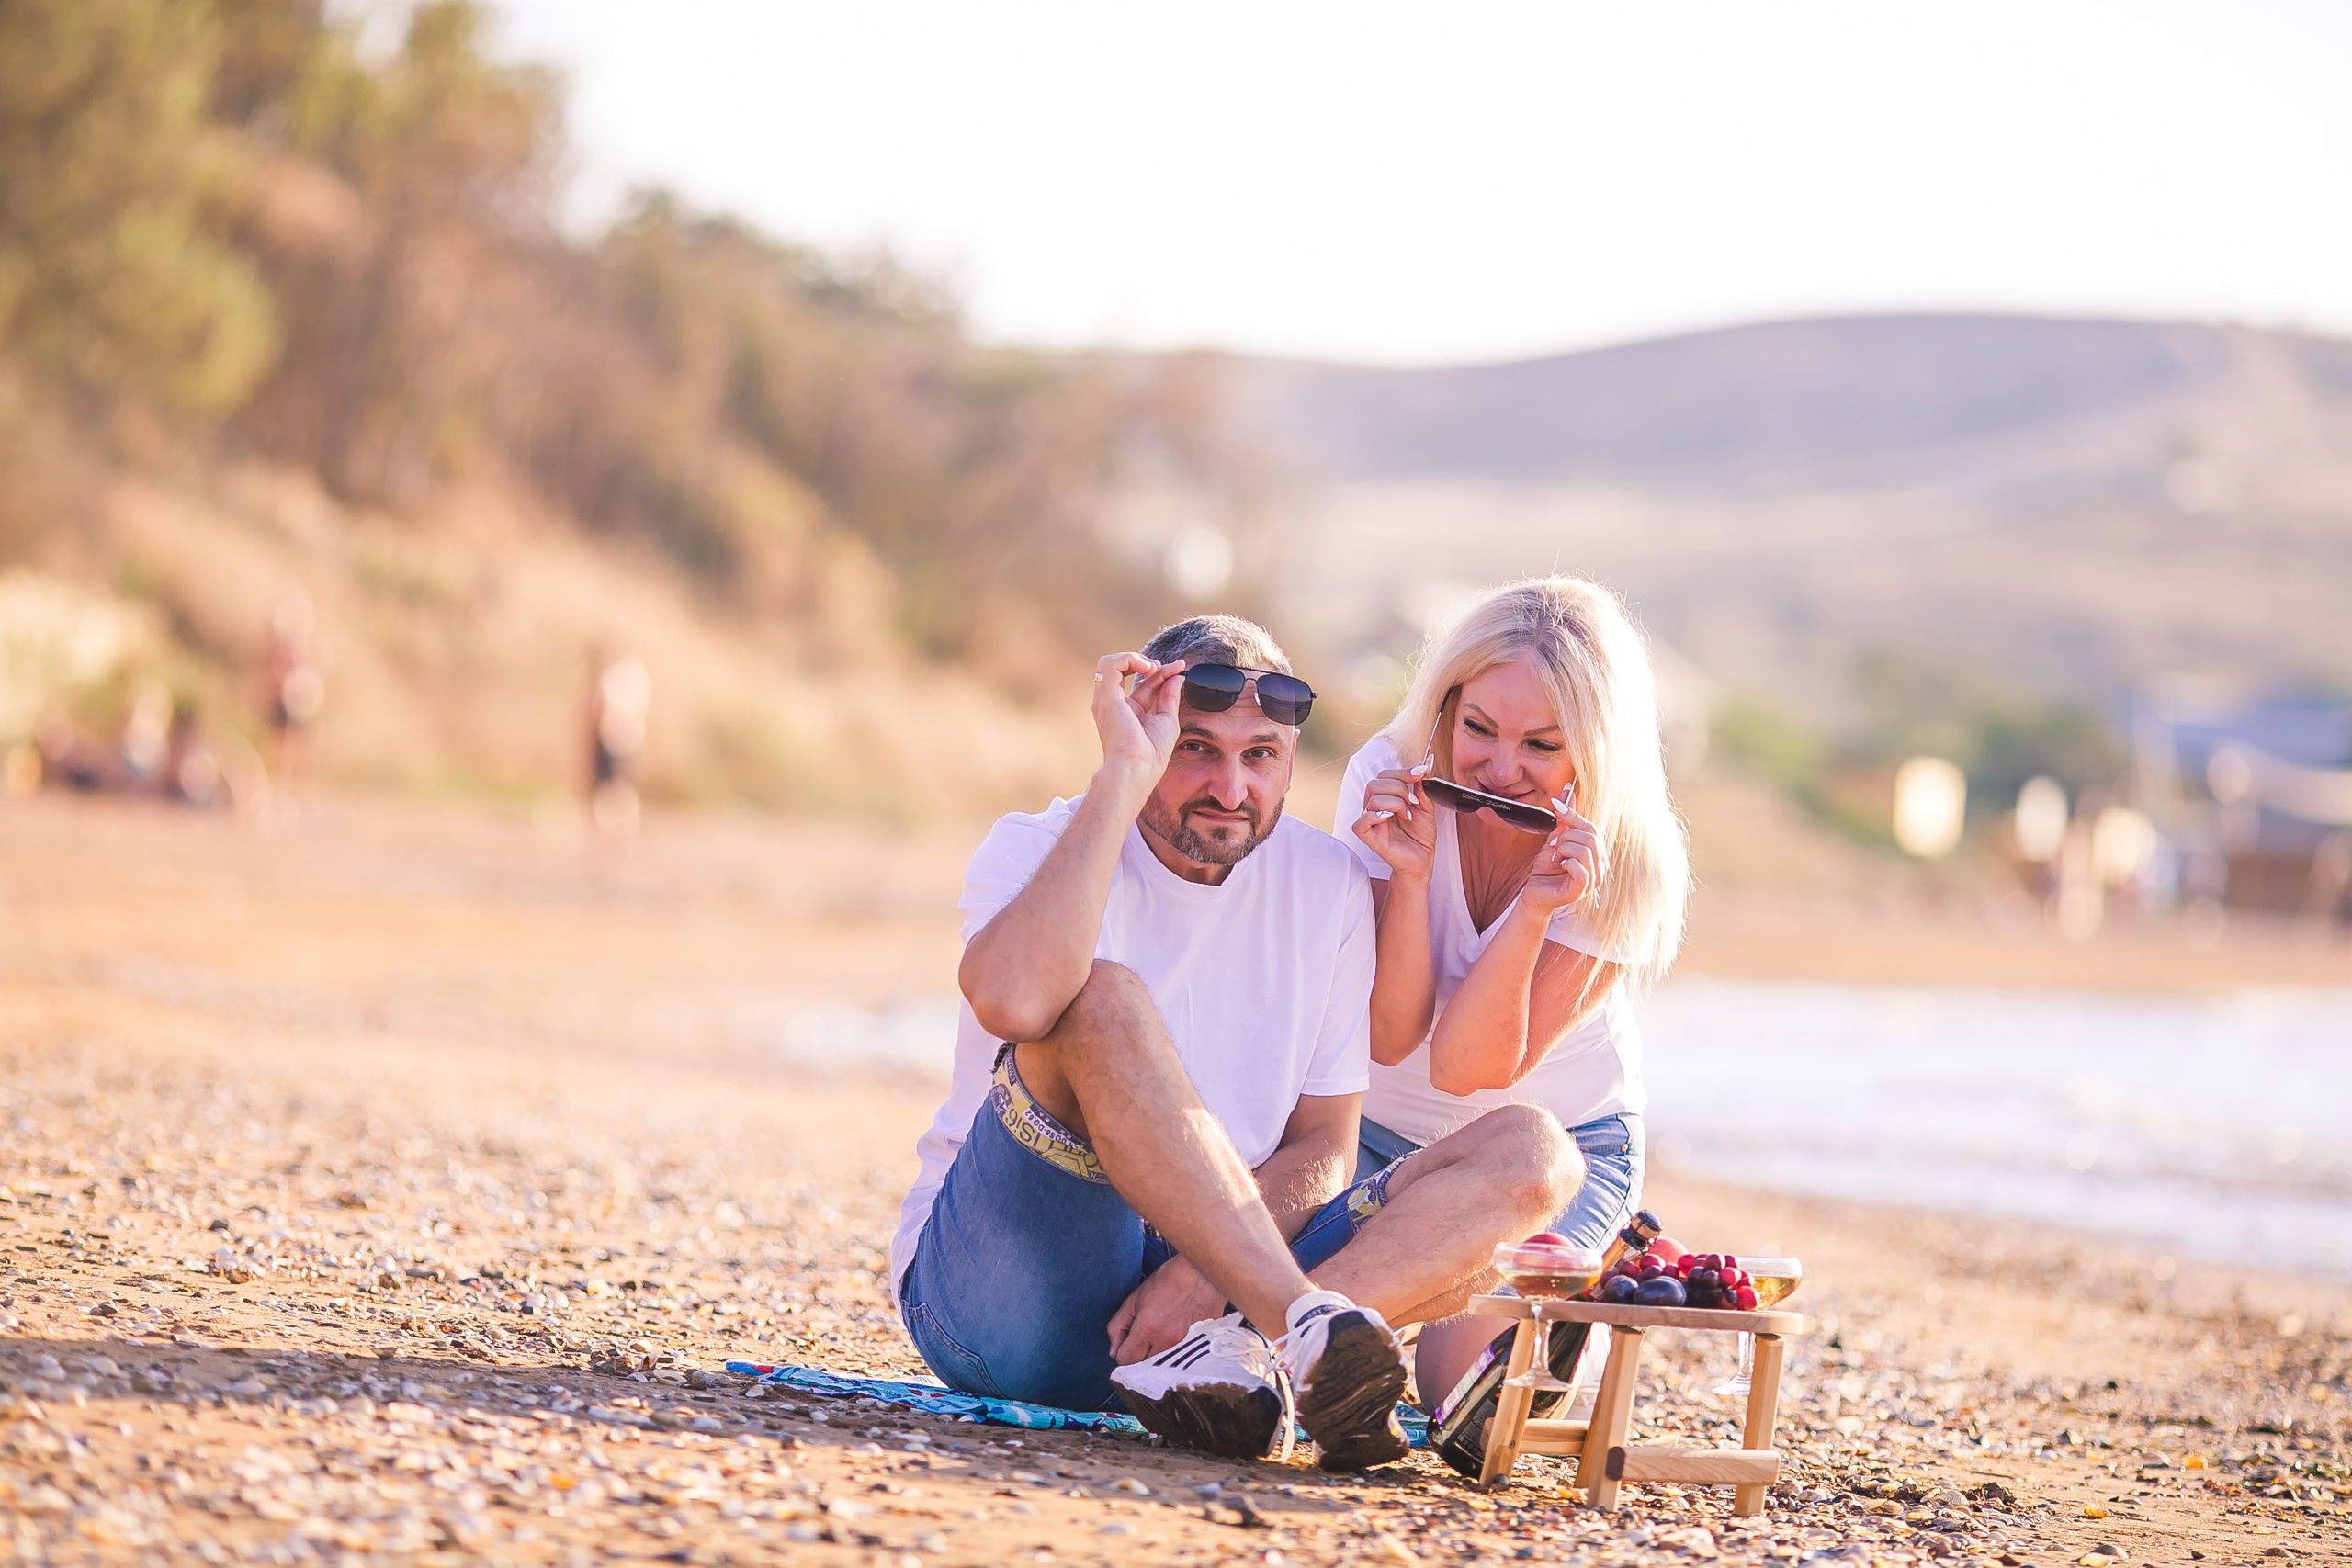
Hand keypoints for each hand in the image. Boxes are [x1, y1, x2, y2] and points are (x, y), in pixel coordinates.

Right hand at [1090, 652, 1186, 788]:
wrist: (1137, 767)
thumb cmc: (1151, 753)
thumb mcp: (1167, 719)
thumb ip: (1169, 696)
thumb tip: (1177, 676)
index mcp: (1128, 711)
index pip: (1143, 683)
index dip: (1162, 672)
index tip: (1180, 667)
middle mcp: (1114, 704)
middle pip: (1126, 670)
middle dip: (1146, 662)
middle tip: (1166, 667)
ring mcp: (1106, 699)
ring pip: (1111, 663)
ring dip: (1134, 658)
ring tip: (1153, 667)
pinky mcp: (1105, 695)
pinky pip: (1110, 664)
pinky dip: (1130, 659)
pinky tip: (1148, 668)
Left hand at [1106, 1254, 1228, 1364]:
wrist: (1203, 1272)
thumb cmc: (1169, 1280)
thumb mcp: (1135, 1298)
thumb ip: (1118, 1326)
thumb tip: (1113, 1349)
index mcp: (1148, 1327)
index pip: (1126, 1360)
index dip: (1122, 1352)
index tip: (1128, 1344)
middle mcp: (1167, 1339)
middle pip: (1144, 1366)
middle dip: (1140, 1354)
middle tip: (1145, 1336)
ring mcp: (1186, 1344)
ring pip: (1163, 1364)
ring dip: (1158, 1354)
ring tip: (1163, 1332)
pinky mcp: (1201, 1343)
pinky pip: (1182, 1357)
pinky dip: (1177, 1350)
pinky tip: (1179, 1332)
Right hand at [1351, 765, 1435, 881]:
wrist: (1422, 860)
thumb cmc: (1420, 836)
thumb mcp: (1426, 807)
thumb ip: (1422, 788)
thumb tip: (1424, 767)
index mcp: (1386, 797)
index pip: (1385, 775)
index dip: (1403, 772)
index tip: (1422, 772)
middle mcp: (1375, 807)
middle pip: (1375, 783)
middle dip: (1399, 787)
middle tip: (1413, 802)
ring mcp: (1370, 821)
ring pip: (1372, 799)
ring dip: (1395, 804)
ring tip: (1408, 816)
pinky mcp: (1368, 837)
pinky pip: (1361, 822)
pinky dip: (1375, 816)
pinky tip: (1390, 819)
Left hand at [1520, 793, 1605, 913]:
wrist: (1534, 894)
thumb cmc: (1546, 869)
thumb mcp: (1555, 839)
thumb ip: (1564, 819)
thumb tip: (1568, 790)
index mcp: (1597, 854)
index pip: (1592, 828)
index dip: (1573, 815)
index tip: (1555, 805)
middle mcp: (1600, 867)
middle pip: (1590, 837)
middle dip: (1565, 836)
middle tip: (1553, 845)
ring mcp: (1593, 880)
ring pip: (1584, 850)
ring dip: (1563, 848)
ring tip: (1556, 856)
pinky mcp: (1582, 889)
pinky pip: (1580, 867)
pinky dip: (1566, 861)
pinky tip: (1560, 865)